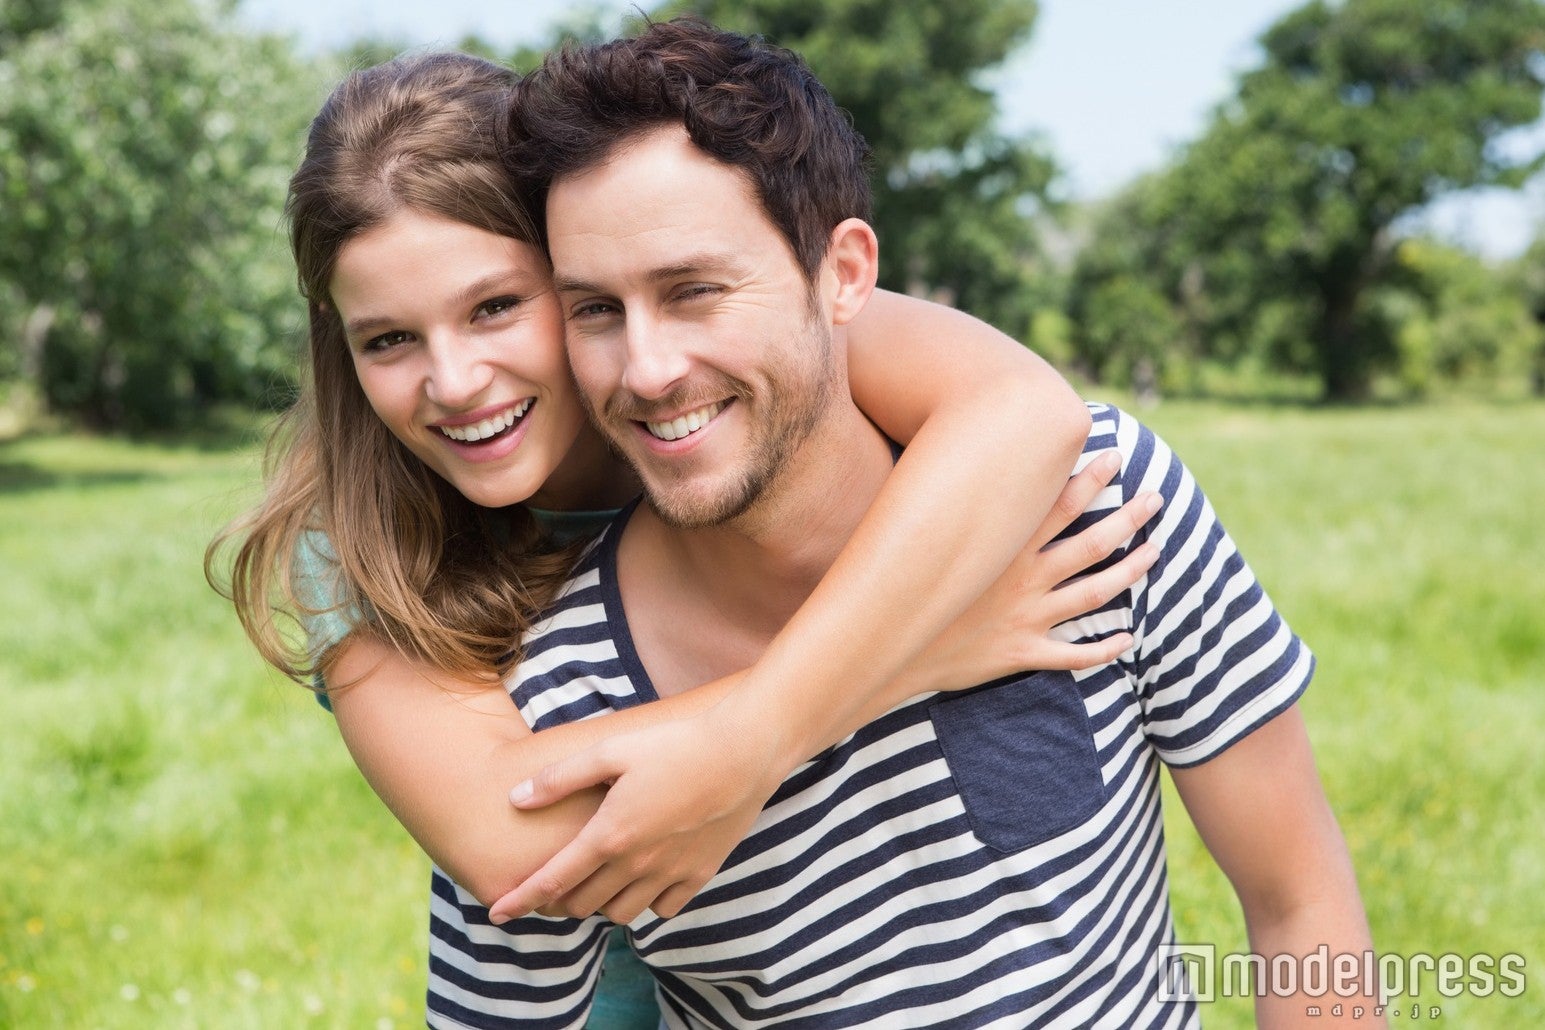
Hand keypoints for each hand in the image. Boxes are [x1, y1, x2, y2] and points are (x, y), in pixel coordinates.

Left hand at [488, 704, 783, 925]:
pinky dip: (645, 903)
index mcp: (609, 834)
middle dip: (558, 902)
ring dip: (600, 904)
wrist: (743, 753)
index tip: (497, 912)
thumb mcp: (611, 749)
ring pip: (621, 913)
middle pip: (583, 904)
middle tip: (550, 886)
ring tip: (594, 883)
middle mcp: (637, 864)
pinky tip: (641, 881)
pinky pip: (663, 908)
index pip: (552, 881)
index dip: (520, 900)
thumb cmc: (675, 744)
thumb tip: (516, 798)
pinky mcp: (700, 874)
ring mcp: (670, 873)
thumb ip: (560, 778)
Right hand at [912, 450, 1160, 690]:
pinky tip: (1127, 639)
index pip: (1058, 504)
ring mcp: (1027, 617)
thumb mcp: (919, 535)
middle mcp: (1023, 579)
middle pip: (1091, 543)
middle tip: (1155, 498)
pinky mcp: (1021, 652)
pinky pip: (1073, 655)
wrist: (886, 647)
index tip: (1114, 456)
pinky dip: (1104, 649)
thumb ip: (943, 502)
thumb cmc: (899, 583)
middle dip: (1128, 517)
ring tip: (1155, 552)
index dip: (1090, 478)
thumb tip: (940, 458)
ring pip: (1094, 593)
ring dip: (1130, 572)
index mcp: (1004, 548)